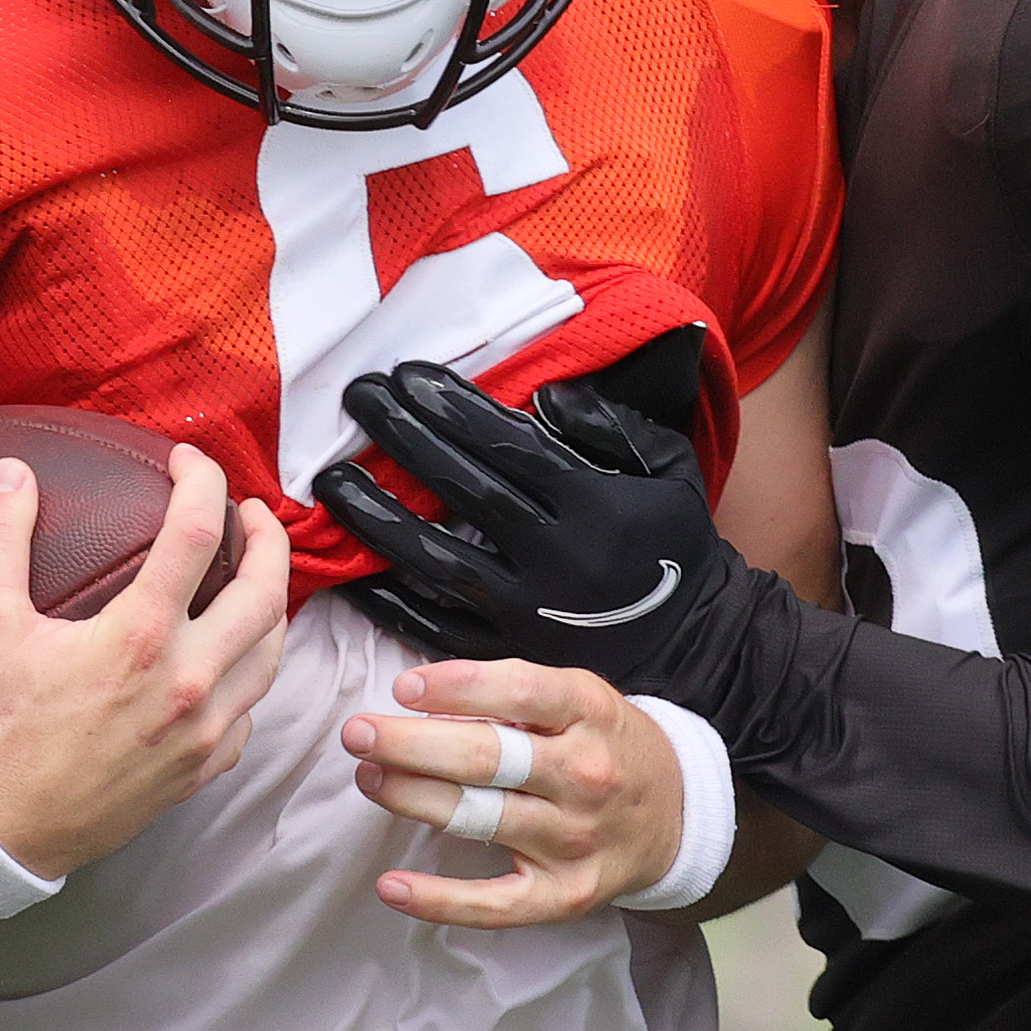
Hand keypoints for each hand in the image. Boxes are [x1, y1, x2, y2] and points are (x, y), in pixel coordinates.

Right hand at [0, 446, 289, 877]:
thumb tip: (14, 472)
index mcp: (140, 638)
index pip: (197, 533)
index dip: (202, 481)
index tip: (187, 461)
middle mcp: (187, 684)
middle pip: (265, 593)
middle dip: (268, 540)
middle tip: (250, 513)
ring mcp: (202, 732)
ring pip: (271, 654)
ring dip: (271, 605)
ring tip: (253, 576)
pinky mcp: (199, 771)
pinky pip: (250, 714)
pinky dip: (250, 674)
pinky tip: (230, 659)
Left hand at [315, 361, 741, 688]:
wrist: (700, 643)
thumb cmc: (674, 543)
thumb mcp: (669, 469)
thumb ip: (613, 425)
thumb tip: (547, 395)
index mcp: (593, 504)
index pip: (508, 445)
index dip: (453, 407)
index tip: (407, 373)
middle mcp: (555, 558)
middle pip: (465, 491)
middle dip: (405, 438)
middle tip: (357, 396)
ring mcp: (528, 613)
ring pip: (438, 562)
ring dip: (379, 518)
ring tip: (330, 481)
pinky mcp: (511, 657)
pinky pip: (439, 628)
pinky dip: (391, 600)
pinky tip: (348, 570)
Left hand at [341, 659, 682, 927]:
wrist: (677, 814)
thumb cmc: (607, 744)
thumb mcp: (580, 697)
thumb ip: (515, 693)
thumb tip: (425, 693)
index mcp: (588, 714)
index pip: (518, 692)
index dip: (455, 688)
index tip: (403, 688)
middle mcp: (583, 776)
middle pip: (485, 758)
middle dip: (411, 744)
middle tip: (358, 733)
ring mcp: (573, 839)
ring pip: (478, 818)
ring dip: (412, 798)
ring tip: (369, 776)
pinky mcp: (563, 894)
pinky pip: (493, 903)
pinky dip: (438, 900)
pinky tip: (391, 885)